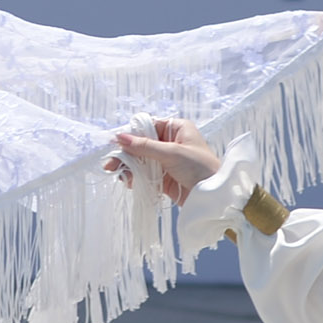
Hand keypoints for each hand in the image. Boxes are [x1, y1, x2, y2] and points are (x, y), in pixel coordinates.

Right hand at [105, 118, 222, 203]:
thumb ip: (144, 146)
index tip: (116, 144)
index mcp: (175, 128)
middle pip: (140, 144)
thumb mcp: (171, 153)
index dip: (131, 135)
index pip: (147, 127)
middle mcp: (170, 142)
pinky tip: (130, 182)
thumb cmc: (199, 167)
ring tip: (120, 176)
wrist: (213, 195)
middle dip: (126, 154)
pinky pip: (144, 174)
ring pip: (140, 160)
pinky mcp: (163, 176)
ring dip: (129, 168)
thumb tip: (119, 137)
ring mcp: (166, 160)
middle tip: (110, 164)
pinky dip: (136, 178)